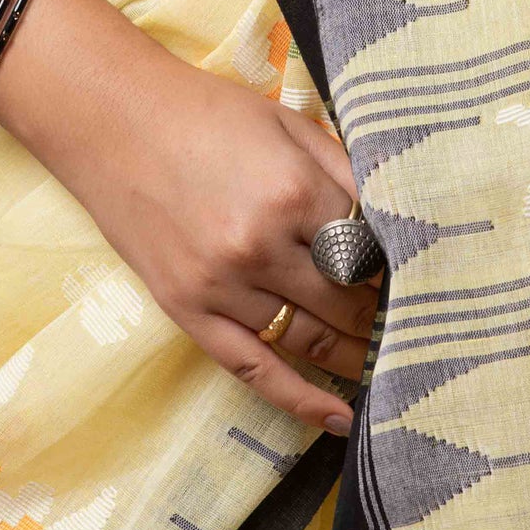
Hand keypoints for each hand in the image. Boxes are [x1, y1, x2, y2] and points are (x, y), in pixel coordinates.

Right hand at [17, 12, 380, 436]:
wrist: (112, 120)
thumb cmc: (206, 112)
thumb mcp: (287, 122)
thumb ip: (344, 169)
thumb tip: (397, 219)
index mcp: (293, 191)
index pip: (370, 251)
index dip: (396, 266)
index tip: (418, 277)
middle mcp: (262, 247)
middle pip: (347, 301)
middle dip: (382, 313)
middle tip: (412, 324)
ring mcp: (222, 286)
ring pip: (311, 339)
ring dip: (355, 355)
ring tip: (388, 363)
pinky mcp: (188, 312)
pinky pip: (254, 370)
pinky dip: (300, 399)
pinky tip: (338, 417)